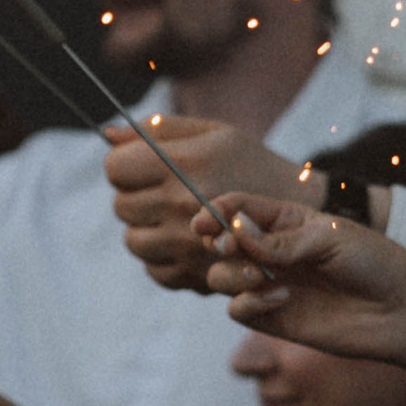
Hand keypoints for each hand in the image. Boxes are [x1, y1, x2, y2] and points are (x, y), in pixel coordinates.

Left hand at [105, 116, 312, 290]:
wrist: (298, 217)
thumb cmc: (250, 164)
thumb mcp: (213, 132)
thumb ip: (159, 130)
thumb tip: (107, 135)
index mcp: (186, 164)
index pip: (116, 168)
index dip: (125, 164)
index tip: (143, 164)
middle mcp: (183, 206)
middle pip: (120, 205)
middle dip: (136, 194)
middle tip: (166, 190)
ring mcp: (188, 245)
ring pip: (132, 240)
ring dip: (146, 228)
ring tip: (175, 216)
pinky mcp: (194, 276)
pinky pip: (152, 268)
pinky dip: (163, 256)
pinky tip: (186, 240)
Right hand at [193, 191, 405, 361]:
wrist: (402, 311)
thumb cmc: (374, 262)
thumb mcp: (330, 238)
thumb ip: (280, 239)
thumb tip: (234, 230)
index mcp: (285, 220)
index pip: (237, 208)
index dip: (216, 211)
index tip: (204, 221)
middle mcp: (271, 251)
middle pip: (219, 243)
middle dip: (217, 243)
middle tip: (230, 246)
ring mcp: (270, 284)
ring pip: (221, 277)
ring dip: (230, 274)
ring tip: (258, 276)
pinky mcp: (273, 318)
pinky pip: (238, 311)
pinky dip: (248, 304)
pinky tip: (280, 298)